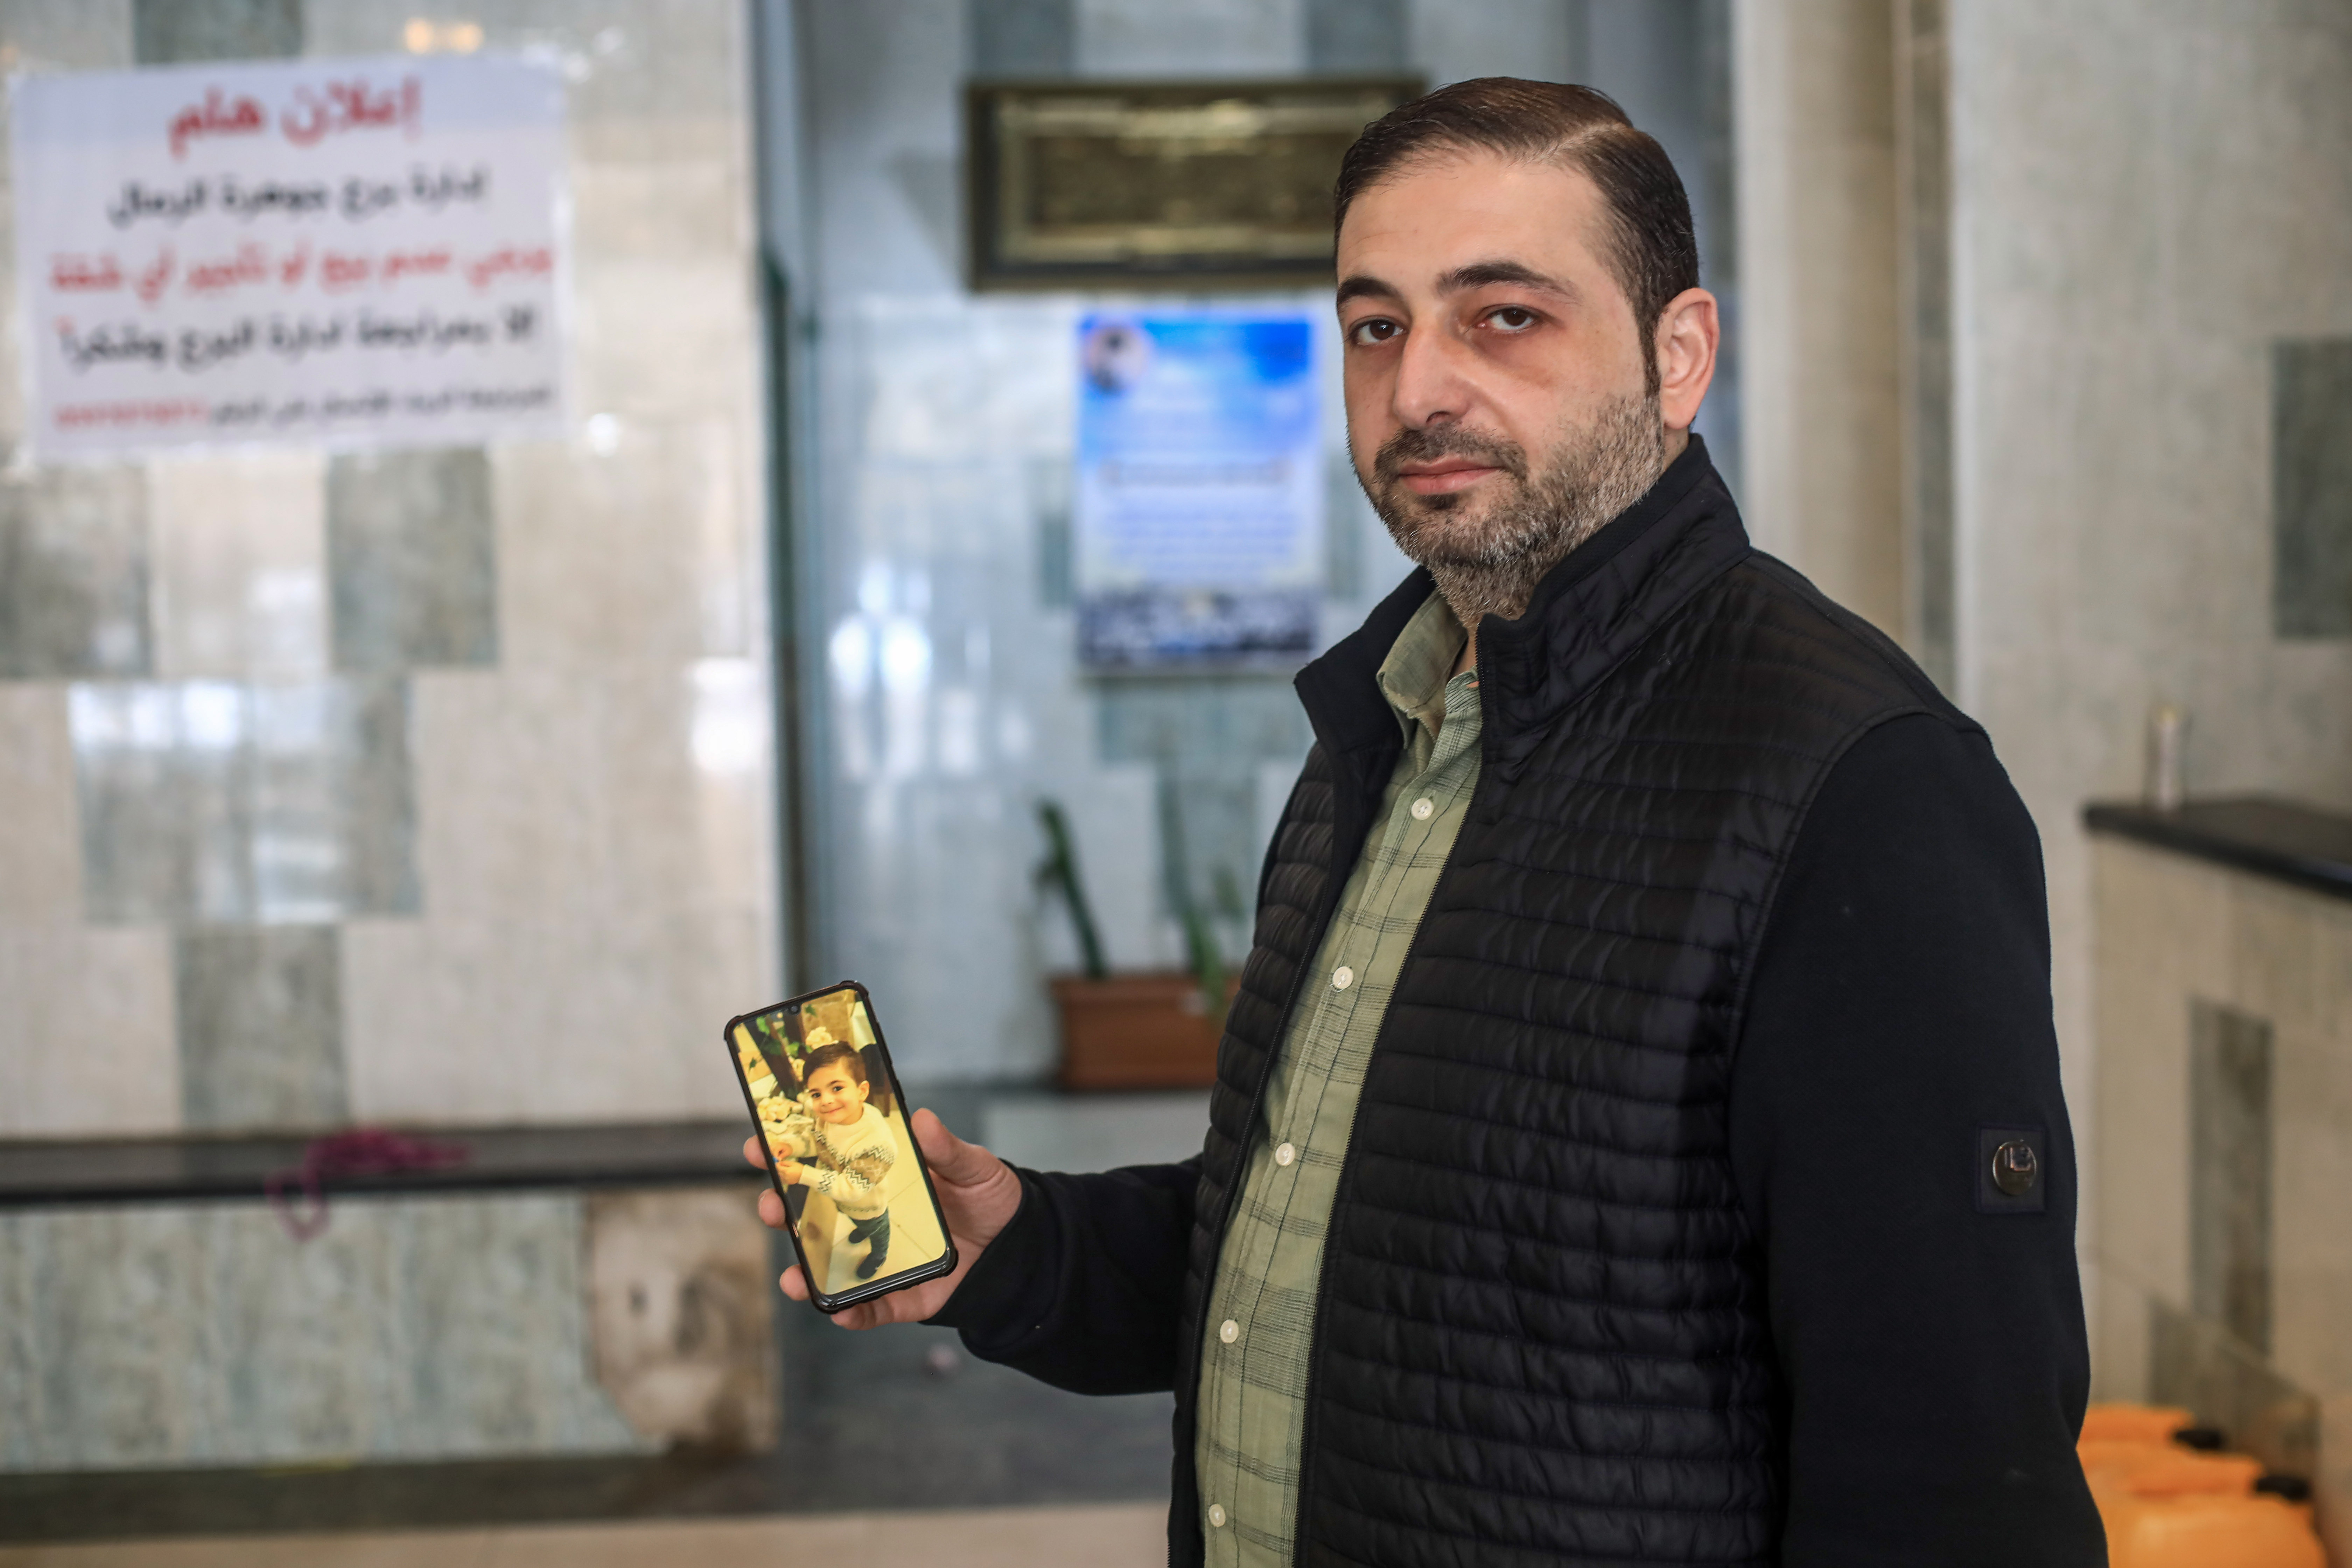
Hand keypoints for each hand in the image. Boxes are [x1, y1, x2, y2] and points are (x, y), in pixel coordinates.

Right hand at [741, 1108, 1021, 1328]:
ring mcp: (881, 1258)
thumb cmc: (991, 1198)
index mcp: (880, 1178)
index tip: (760, 1146)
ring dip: (804, 1272)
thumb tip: (921, 1120)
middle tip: (770, 1205)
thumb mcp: (974, 1167)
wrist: (1023, 1244)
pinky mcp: (902, 1295)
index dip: (790, 1155)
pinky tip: (838, 1311)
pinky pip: (871, 1308)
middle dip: (781, 1211)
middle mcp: (870, 1217)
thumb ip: (947, 1149)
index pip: (825, 1164)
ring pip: (829, 1267)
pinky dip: (853, 1312)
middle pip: (813, 1216)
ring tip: (793, 1276)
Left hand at [775, 1157, 803, 1183]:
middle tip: (782, 1166)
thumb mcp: (792, 1163)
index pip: (777, 1167)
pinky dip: (782, 1176)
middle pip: (777, 1172)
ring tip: (785, 1170)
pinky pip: (782, 1179)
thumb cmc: (799, 1168)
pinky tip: (787, 1174)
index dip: (777, 1164)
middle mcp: (784, 1176)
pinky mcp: (787, 1182)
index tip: (778, 1163)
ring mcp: (786, 1180)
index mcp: (785, 1171)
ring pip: (779, 1176)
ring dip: (780, 1173)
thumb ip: (784, 1162)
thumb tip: (779, 1162)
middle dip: (778, 1168)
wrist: (804, 1175)